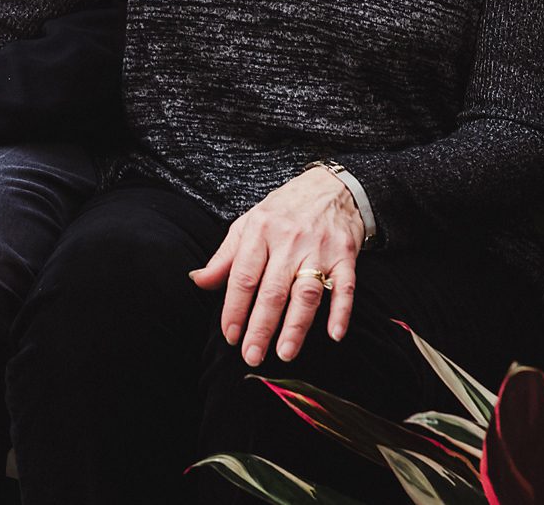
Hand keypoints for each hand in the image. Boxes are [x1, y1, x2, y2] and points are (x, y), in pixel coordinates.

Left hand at [187, 167, 362, 366]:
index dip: (234, 308)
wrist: (331, 187)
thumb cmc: (284, 209)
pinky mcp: (346, 256)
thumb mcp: (248, 224)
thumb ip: (224, 257)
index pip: (243, 276)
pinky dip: (341, 312)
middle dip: (261, 327)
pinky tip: (333, 335)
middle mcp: (289, 240)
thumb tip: (197, 282)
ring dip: (296, 326)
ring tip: (285, 352)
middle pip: (273, 290)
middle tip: (252, 355)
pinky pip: (345, 287)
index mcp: (260, 231)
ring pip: (306, 292)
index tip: (229, 335)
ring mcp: (319, 249)